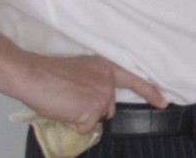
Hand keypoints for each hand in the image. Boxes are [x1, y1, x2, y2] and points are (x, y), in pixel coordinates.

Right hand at [16, 53, 166, 133]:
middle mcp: (109, 82)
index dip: (151, 93)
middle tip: (68, 98)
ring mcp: (103, 96)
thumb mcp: (80, 72)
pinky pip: (85, 128)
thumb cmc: (48, 73)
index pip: (135, 81)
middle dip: (89, 110)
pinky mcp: (93, 110)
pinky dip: (72, 124)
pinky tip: (63, 109)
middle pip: (107, 109)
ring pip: (95, 120)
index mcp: (107, 68)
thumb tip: (97, 106)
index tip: (163, 103)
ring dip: (79, 117)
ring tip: (64, 102)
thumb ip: (95, 84)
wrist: (33, 74)